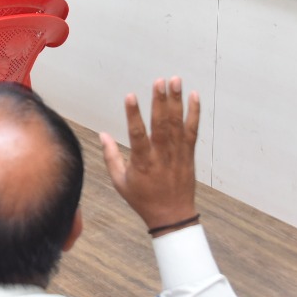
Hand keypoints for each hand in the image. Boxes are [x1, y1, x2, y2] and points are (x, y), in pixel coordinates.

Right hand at [99, 77, 199, 232]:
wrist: (172, 216)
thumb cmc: (143, 199)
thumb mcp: (120, 182)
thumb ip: (111, 156)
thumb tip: (102, 134)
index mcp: (143, 162)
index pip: (137, 134)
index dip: (133, 115)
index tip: (130, 96)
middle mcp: (161, 155)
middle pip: (161, 124)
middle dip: (160, 101)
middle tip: (159, 81)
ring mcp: (178, 153)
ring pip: (178, 123)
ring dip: (177, 101)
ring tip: (175, 80)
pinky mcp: (189, 154)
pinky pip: (193, 130)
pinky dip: (194, 112)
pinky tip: (194, 96)